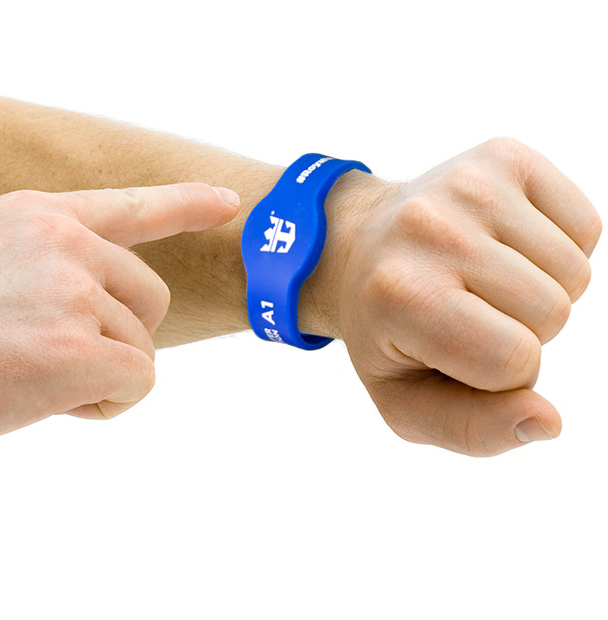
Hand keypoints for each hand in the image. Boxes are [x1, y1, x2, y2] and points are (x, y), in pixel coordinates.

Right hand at [0, 183, 239, 444]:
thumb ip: (25, 272)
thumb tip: (70, 323)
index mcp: (34, 216)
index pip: (127, 205)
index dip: (183, 204)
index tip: (229, 204)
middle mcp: (65, 243)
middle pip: (147, 299)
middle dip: (118, 339)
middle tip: (55, 368)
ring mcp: (74, 292)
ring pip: (139, 350)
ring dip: (96, 379)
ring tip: (20, 383)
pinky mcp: (80, 348)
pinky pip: (136, 384)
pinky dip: (103, 405)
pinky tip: (46, 404)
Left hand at [312, 138, 600, 455]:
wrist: (357, 247)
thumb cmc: (389, 333)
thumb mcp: (405, 401)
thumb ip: (473, 430)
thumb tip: (548, 422)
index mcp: (401, 294)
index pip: (514, 362)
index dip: (501, 374)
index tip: (454, 349)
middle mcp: (432, 230)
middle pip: (552, 314)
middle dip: (522, 330)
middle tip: (466, 309)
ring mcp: (469, 185)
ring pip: (575, 273)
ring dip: (541, 290)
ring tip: (481, 278)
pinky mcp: (503, 156)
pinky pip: (586, 227)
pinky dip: (559, 248)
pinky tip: (503, 245)